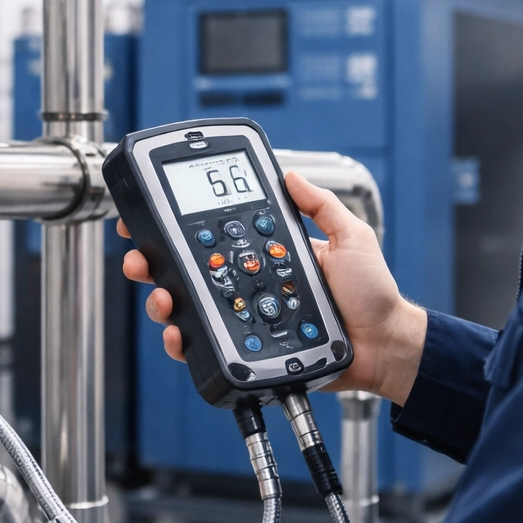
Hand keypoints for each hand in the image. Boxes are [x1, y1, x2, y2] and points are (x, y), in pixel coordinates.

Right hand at [119, 170, 428, 404]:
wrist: (384, 346)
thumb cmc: (372, 296)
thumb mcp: (353, 238)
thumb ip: (322, 207)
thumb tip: (291, 175)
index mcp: (267, 254)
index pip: (215, 235)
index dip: (178, 226)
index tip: (149, 216)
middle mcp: (248, 283)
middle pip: (187, 270)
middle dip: (152, 261)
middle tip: (139, 257)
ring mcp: (244, 316)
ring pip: (187, 306)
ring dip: (161, 299)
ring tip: (160, 296)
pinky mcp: (247, 347)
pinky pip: (206, 344)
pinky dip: (183, 341)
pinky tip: (178, 333)